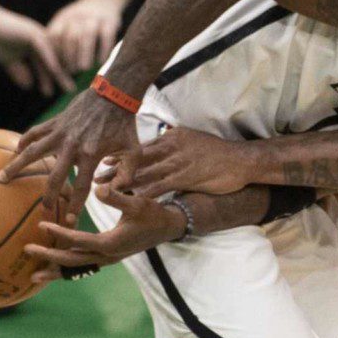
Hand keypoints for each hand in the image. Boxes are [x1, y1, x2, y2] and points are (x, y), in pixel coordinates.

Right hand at [0, 7, 75, 96]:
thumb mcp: (8, 60)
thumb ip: (19, 72)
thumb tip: (28, 86)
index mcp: (36, 46)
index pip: (46, 65)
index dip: (50, 79)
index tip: (53, 93)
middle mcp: (41, 41)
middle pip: (54, 61)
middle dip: (61, 77)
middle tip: (71, 91)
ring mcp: (39, 36)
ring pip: (52, 56)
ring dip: (60, 72)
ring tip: (67, 86)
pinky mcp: (33, 33)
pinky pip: (44, 49)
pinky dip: (50, 60)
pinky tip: (56, 71)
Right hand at [0, 88, 139, 219]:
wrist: (114, 95)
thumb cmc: (125, 124)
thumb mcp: (133, 150)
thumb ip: (127, 173)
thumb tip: (116, 191)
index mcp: (91, 155)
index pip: (81, 187)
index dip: (75, 204)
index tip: (70, 219)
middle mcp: (72, 146)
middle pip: (53, 177)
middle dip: (47, 196)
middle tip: (43, 210)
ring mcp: (60, 133)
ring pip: (32, 152)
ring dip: (16, 166)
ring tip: (2, 179)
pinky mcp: (55, 122)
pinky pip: (34, 132)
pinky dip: (23, 141)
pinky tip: (15, 151)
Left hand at [25, 185, 185, 281]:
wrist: (168, 227)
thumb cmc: (153, 214)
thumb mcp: (137, 203)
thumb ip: (117, 197)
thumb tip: (97, 188)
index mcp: (111, 243)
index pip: (79, 241)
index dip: (59, 233)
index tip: (42, 225)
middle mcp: (107, 256)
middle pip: (72, 261)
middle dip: (49, 258)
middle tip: (27, 251)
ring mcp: (108, 259)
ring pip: (77, 269)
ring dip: (56, 271)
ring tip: (34, 276)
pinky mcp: (109, 258)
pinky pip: (84, 267)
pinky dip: (68, 269)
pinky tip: (56, 268)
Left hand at [46, 0, 121, 73]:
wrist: (102, 0)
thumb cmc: (81, 22)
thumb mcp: (67, 24)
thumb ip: (61, 42)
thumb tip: (56, 71)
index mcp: (62, 18)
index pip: (54, 36)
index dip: (55, 53)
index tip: (57, 68)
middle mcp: (77, 16)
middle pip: (70, 37)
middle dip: (69, 56)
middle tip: (70, 72)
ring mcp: (95, 17)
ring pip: (87, 36)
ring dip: (84, 53)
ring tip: (83, 69)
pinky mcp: (111, 20)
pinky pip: (107, 36)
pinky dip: (103, 50)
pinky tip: (101, 62)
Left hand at [118, 127, 253, 198]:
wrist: (242, 160)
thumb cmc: (220, 151)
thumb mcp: (195, 138)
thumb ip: (178, 140)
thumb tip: (166, 138)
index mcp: (173, 137)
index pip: (143, 146)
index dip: (123, 154)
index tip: (106, 160)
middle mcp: (172, 147)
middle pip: (137, 158)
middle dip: (116, 168)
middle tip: (96, 175)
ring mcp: (178, 162)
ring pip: (144, 172)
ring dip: (123, 182)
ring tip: (105, 189)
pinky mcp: (184, 177)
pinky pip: (158, 186)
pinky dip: (142, 193)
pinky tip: (129, 200)